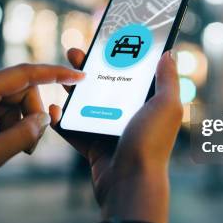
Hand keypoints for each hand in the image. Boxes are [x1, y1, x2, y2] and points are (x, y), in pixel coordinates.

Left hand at [0, 64, 84, 201]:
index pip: (24, 73)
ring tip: (18, 151)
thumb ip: (22, 136)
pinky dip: (7, 124)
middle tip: (31, 147)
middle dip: (32, 114)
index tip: (78, 75)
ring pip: (10, 101)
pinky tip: (5, 144)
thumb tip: (44, 119)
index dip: (55, 73)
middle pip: (19, 89)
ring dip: (20, 123)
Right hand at [50, 50, 181, 222]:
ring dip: (74, 89)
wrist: (130, 184)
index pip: (134, 73)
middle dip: (90, 68)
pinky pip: (74, 129)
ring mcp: (111, 131)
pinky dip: (62, 120)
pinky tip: (53, 108)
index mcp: (150, 104)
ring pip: (88, 104)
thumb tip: (169, 53)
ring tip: (61, 75)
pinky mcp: (94, 146)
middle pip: (107, 85)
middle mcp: (131, 115)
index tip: (106, 39)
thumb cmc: (151, 144)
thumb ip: (168, 79)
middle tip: (75, 53)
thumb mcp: (167, 106)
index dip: (120, 55)